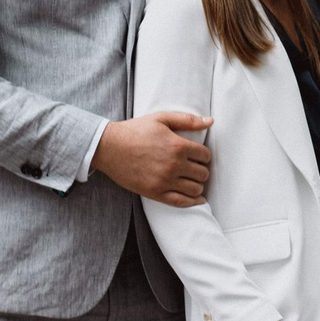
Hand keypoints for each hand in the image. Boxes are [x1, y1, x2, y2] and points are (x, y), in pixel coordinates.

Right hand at [97, 110, 212, 207]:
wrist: (109, 147)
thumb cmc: (135, 131)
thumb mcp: (161, 118)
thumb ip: (188, 120)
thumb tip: (210, 121)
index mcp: (178, 146)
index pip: (205, 156)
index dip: (204, 155)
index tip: (198, 155)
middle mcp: (173, 165)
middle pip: (203, 173)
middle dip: (201, 170)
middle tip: (195, 167)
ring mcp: (164, 181)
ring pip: (195, 189)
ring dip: (198, 185)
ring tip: (192, 180)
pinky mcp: (155, 193)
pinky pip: (181, 202)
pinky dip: (193, 202)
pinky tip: (197, 199)